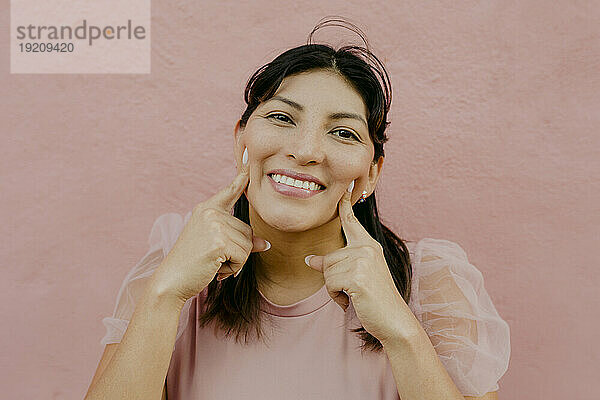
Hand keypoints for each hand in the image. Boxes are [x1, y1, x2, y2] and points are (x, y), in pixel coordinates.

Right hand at [151, 147, 269, 303]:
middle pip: (248, 231)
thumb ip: (239, 239)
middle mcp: (211, 212)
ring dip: (235, 261)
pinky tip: (214, 268)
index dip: (242, 177)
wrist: (171, 280)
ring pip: (248, 245)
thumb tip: (265, 244)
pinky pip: (243, 257)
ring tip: (213, 262)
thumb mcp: (215, 245)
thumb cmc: (192, 264)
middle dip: (237, 250)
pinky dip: (232, 269)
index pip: (230, 191)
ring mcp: (215, 225)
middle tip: (213, 257)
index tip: (249, 159)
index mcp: (207, 209)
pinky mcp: (219, 242)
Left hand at [305, 180, 405, 343]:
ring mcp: (363, 261)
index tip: (343, 188)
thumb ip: (337, 265)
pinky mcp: (357, 276)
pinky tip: (353, 301)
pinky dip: (336, 297)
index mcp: (369, 246)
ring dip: (335, 290)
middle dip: (333, 279)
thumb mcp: (356, 278)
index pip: (351, 223)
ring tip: (355, 295)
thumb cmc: (375, 301)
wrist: (394, 321)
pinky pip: (330, 284)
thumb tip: (310, 260)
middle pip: (329, 258)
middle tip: (353, 291)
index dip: (345, 206)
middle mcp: (367, 249)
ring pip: (327, 271)